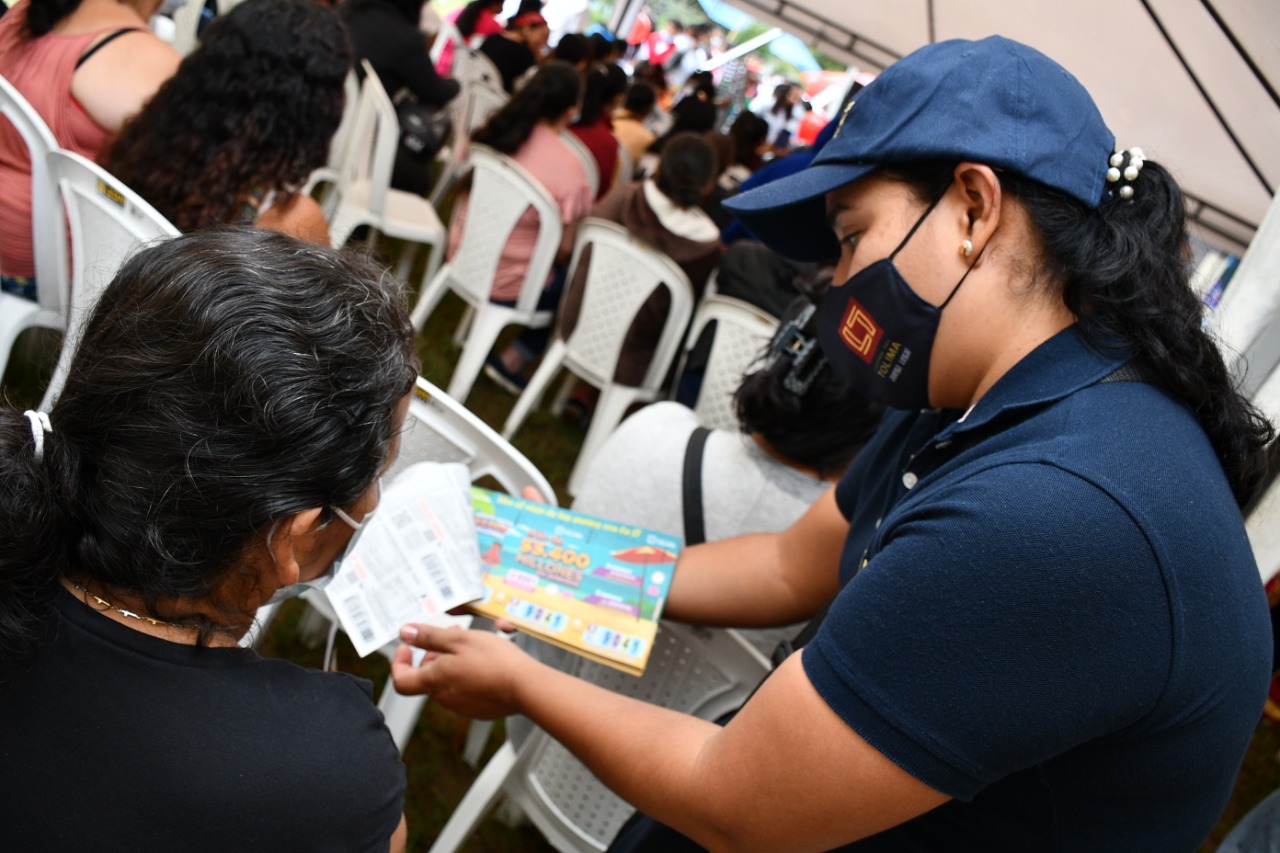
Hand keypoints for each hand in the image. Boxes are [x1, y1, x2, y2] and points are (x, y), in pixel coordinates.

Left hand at [390, 624, 532, 718]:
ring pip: (447, 682)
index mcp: (434, 680)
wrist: (525, 687)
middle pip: (427, 677)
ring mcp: (461, 706)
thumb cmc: (494, 661)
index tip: (407, 647)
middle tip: (451, 636)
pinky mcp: (478, 709)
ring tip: (472, 646)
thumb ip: (429, 636)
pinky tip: (485, 663)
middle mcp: (444, 697)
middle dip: (434, 655)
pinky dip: (468, 675)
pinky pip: (465, 691)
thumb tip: (405, 633)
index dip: (399, 663)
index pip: (401, 680)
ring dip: (452, 663)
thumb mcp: (459, 639)